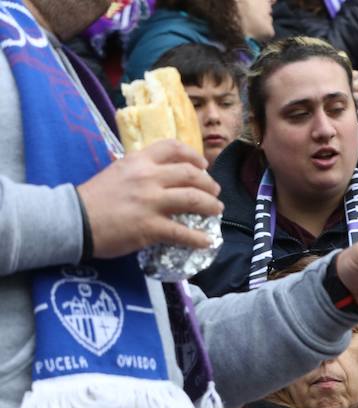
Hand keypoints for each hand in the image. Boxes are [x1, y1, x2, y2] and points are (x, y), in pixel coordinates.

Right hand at [76, 140, 221, 258]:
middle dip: (209, 184)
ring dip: (211, 206)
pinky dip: (199, 239)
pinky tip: (207, 242)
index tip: (203, 166)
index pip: (173, 148)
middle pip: (191, 175)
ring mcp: (151, 202)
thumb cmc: (94, 197)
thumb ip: (138, 170)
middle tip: (215, 192)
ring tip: (216, 211)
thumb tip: (157, 172)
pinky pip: (184, 233)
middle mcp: (148, 177)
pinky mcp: (151, 227)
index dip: (193, 156)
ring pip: (194, 200)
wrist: (73, 219)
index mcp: (138, 161)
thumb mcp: (116, 171)